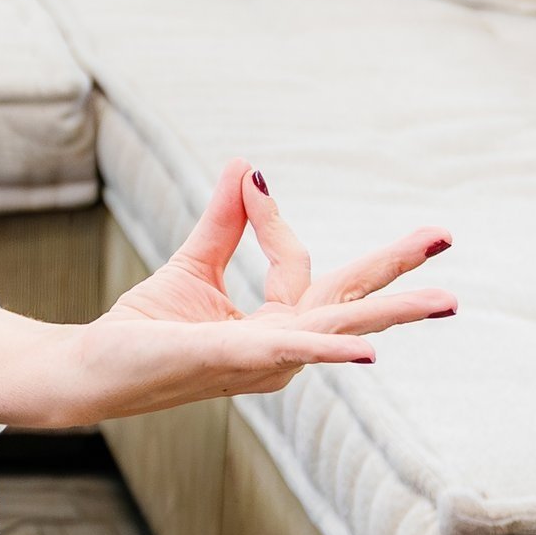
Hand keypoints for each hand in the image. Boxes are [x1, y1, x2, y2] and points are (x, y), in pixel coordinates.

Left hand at [69, 161, 454, 422]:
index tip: (251, 183)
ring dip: (391, 313)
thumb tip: (247, 166)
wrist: (91, 368)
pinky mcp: (231, 360)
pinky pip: (288, 353)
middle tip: (444, 236)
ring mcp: (261, 361)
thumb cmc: (143, 331)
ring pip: (337, 330)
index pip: (300, 265)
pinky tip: (368, 355)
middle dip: (397, 271)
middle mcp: (280, 350)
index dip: (274, 218)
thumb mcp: (193, 265)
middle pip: (349, 303)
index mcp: (274, 328)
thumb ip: (225, 222)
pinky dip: (329, 353)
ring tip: (444, 300)